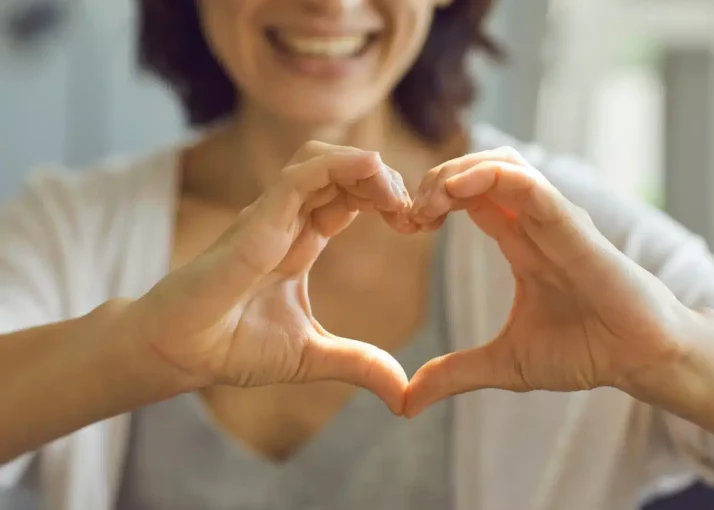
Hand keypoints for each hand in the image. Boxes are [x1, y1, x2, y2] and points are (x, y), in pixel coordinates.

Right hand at [129, 142, 412, 413]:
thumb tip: (403, 393)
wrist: (181, 354)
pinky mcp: (256, 221)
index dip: (385, 199)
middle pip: (342, 171)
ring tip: (395, 196)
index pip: (349, 198)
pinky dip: (338, 166)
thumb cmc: (232, 347)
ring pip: (321, 160)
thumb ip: (359, 364)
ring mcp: (270, 216)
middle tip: (414, 212)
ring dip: (365, 166)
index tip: (416, 224)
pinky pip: (299, 177)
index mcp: (301, 242)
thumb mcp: (312, 356)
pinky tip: (372, 172)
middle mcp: (287, 221)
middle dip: (384, 180)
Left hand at [404, 147, 688, 416]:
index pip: (469, 197)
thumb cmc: (583, 352)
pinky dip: (489, 177)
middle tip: (408, 214)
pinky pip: (530, 185)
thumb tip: (405, 403)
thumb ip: (453, 374)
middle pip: (478, 171)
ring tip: (428, 203)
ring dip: (456, 172)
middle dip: (434, 181)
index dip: (431, 201)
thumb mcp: (503, 364)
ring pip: (502, 164)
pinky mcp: (572, 227)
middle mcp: (533, 223)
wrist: (638, 361)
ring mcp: (553, 220)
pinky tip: (455, 191)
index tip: (405, 226)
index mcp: (519, 242)